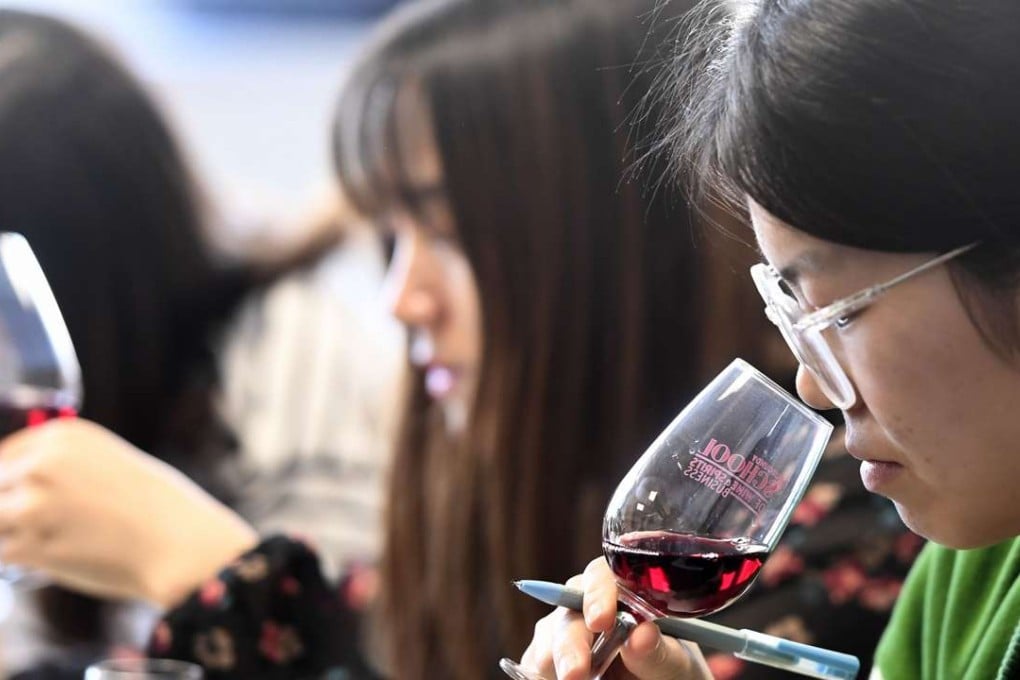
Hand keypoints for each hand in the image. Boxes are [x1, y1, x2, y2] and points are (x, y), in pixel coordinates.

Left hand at [0, 419, 257, 607]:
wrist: (181, 543)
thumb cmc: (156, 507)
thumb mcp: (108, 462)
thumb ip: (62, 466)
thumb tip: (17, 486)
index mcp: (63, 436)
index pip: (2, 456)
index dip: (9, 483)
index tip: (21, 499)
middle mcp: (43, 463)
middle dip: (10, 510)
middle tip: (44, 525)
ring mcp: (33, 505)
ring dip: (12, 535)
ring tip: (47, 541)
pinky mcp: (32, 546)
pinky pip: (1, 554)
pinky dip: (17, 561)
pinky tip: (49, 559)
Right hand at [516, 558, 712, 679]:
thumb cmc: (671, 671)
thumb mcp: (676, 666)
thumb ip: (661, 653)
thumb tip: (642, 634)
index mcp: (621, 590)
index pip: (601, 576)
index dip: (598, 595)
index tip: (601, 621)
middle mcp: (586, 603)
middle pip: (567, 612)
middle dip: (570, 645)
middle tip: (576, 675)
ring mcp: (563, 630)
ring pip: (546, 640)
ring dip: (558, 665)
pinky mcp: (546, 657)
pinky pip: (534, 664)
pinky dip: (547, 677)